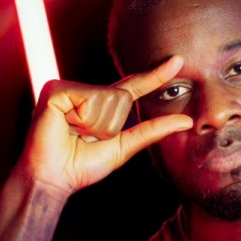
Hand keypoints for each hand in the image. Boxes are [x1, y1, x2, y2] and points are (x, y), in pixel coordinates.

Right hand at [21, 58, 191, 195]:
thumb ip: (152, 131)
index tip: (178, 61)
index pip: (133, 87)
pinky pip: (86, 99)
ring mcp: (68, 88)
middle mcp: (85, 93)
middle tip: (86, 139)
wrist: (53, 179)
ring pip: (105, 97)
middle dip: (109, 125)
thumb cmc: (82, 166)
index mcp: (101, 105)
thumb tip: (187, 121)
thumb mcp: (124, 147)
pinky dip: (81, 118)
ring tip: (74, 134)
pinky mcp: (55, 90)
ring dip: (94, 124)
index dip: (155, 75)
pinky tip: (64, 125)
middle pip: (120, 97)